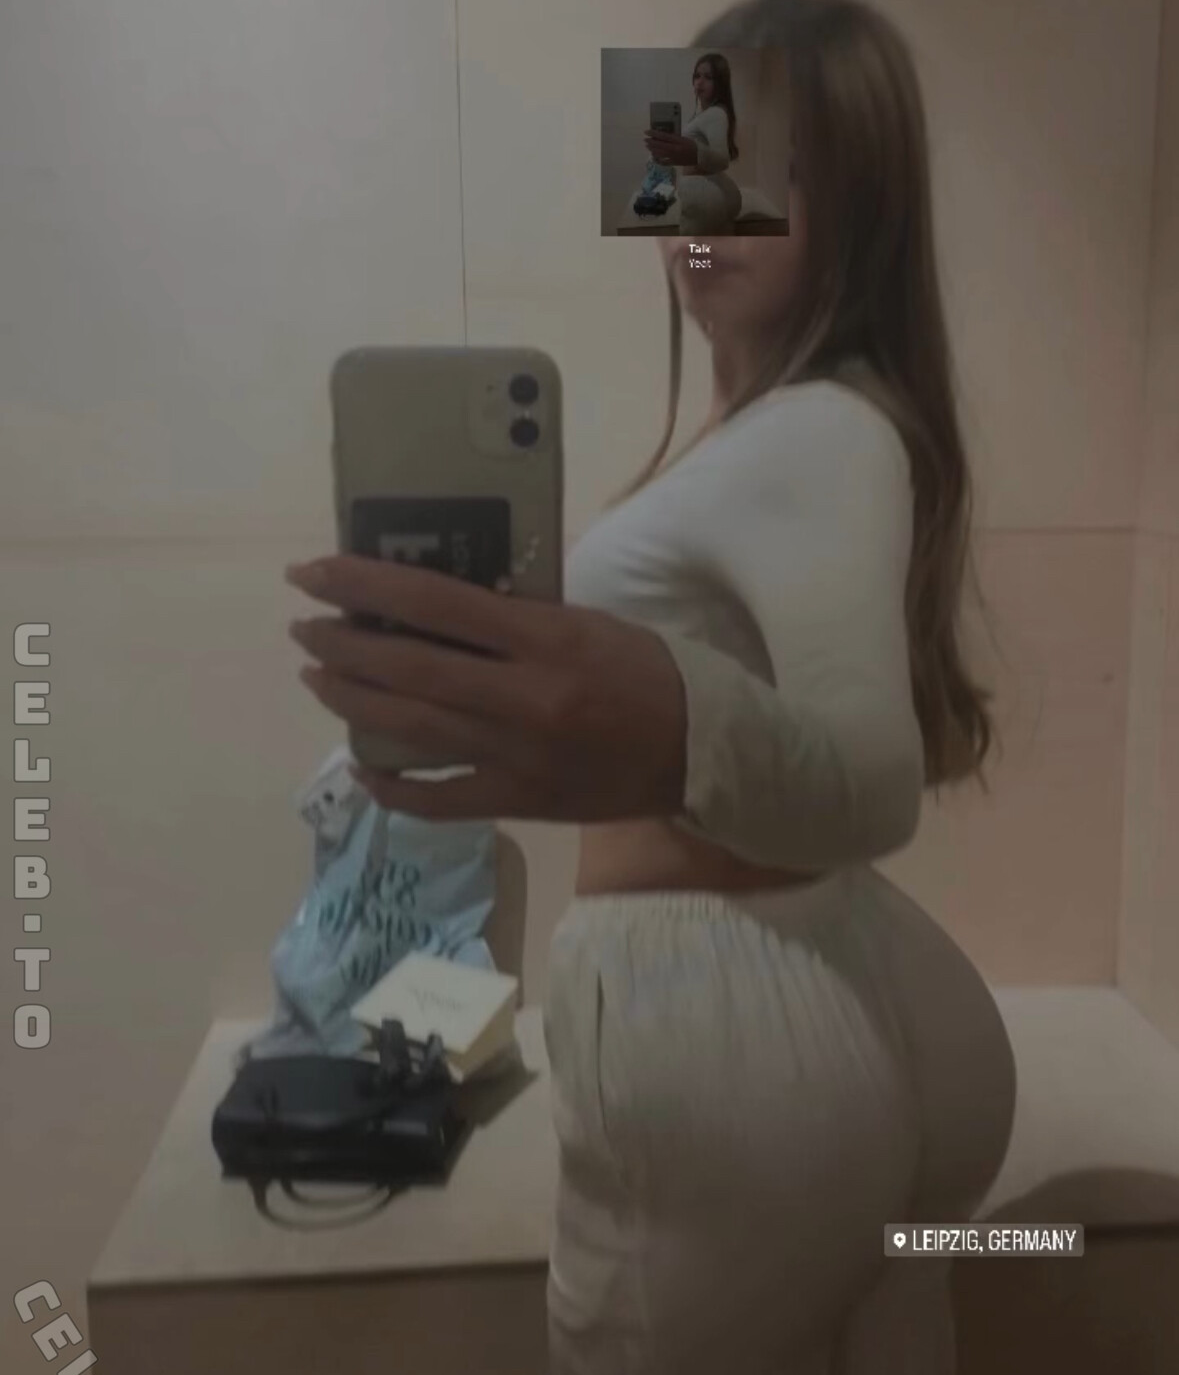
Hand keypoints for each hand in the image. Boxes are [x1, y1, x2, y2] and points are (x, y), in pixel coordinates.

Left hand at [285, 555, 687, 822]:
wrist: (700, 752)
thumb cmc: (646, 672)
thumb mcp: (585, 622)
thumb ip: (515, 617)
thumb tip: (435, 604)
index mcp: (543, 639)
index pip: (434, 603)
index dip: (364, 585)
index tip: (314, 572)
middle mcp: (522, 697)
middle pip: (408, 668)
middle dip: (342, 645)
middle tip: (304, 627)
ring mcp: (516, 756)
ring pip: (411, 729)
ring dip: (351, 702)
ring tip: (316, 678)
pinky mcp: (518, 801)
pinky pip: (438, 800)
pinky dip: (393, 786)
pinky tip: (363, 767)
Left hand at [644, 129, 697, 167]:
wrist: (700, 157)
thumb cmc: (693, 145)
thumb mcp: (684, 138)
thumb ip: (674, 137)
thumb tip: (663, 136)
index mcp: (677, 141)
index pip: (663, 136)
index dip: (653, 134)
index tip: (646, 131)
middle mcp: (674, 149)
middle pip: (659, 145)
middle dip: (651, 142)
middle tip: (645, 140)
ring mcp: (673, 157)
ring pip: (659, 154)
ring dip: (652, 150)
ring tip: (648, 147)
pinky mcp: (674, 163)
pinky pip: (663, 162)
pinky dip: (658, 160)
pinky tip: (654, 158)